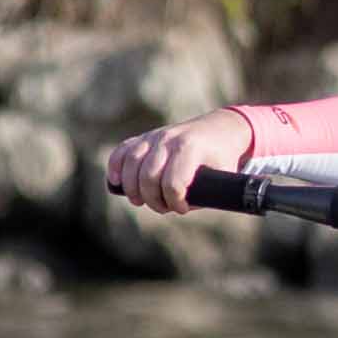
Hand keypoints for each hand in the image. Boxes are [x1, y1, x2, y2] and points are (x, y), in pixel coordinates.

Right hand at [101, 108, 254, 211]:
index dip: (175, 202)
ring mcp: (155, 136)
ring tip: (139, 201)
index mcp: (190, 149)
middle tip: (162, 208)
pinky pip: (123, 150)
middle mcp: (169, 140)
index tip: (182, 209)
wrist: (220, 129)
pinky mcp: (145, 137)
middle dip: (152, 199)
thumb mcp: (222, 177)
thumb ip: (201, 194)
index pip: (173, 183)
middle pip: (148, 176)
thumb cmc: (221, 157)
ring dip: (132, 188)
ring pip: (132, 163)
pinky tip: (115, 182)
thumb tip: (178, 206)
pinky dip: (115, 166)